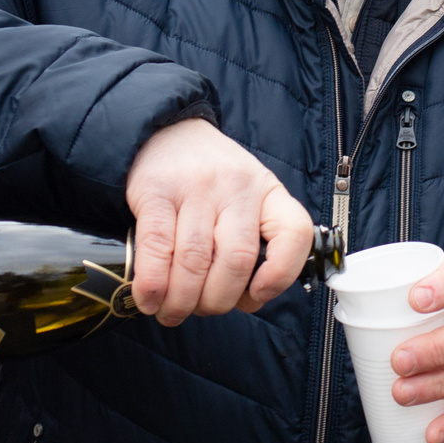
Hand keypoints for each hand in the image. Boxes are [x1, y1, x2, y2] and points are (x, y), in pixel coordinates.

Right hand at [125, 117, 315, 323]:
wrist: (165, 130)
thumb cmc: (210, 176)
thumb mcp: (247, 195)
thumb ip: (253, 239)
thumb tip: (245, 300)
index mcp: (267, 191)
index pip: (294, 231)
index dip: (280, 274)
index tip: (257, 296)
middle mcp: (236, 187)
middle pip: (237, 260)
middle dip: (217, 301)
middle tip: (201, 311)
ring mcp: (196, 187)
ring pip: (195, 260)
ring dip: (182, 300)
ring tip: (171, 312)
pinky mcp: (156, 191)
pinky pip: (157, 247)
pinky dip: (153, 283)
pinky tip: (149, 298)